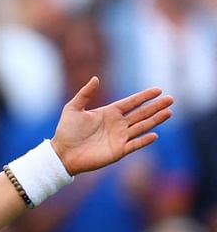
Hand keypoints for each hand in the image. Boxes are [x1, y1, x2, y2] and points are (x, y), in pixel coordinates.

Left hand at [50, 77, 173, 175]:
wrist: (62, 153)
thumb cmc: (66, 131)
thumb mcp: (73, 108)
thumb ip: (85, 94)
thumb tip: (95, 78)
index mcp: (109, 113)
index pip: (131, 102)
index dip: (144, 96)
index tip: (158, 90)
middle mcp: (117, 124)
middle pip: (141, 113)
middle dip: (156, 106)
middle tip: (170, 99)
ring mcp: (119, 138)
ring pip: (142, 127)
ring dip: (155, 120)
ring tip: (169, 112)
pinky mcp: (118, 151)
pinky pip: (134, 145)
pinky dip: (144, 140)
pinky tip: (154, 134)